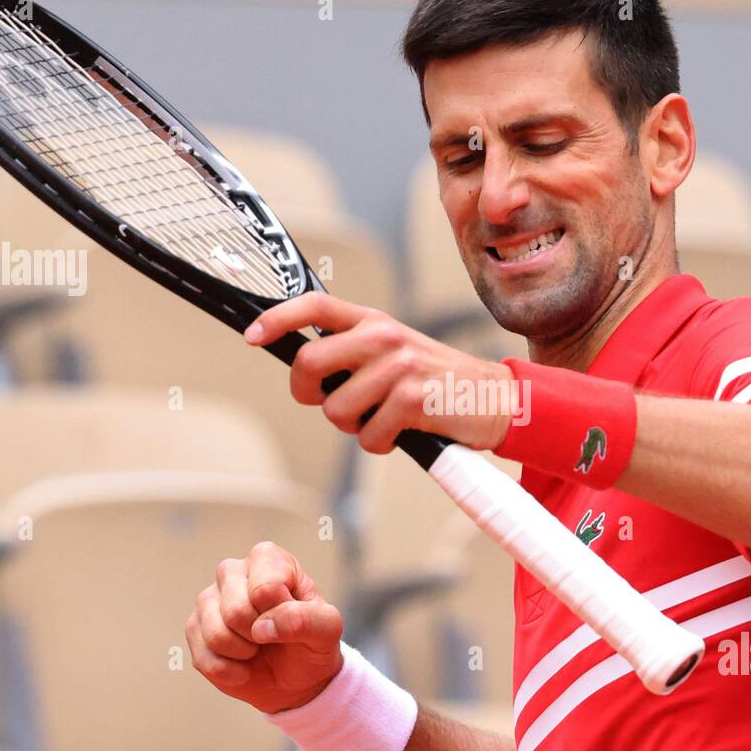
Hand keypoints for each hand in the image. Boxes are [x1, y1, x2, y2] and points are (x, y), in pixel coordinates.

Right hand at [185, 541, 342, 713]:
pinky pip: (205, 659)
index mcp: (268, 559)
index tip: (292, 617)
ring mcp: (209, 599)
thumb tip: (264, 626)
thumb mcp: (328, 630)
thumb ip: (308, 620)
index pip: (265, 588)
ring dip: (245, 654)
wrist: (295, 678)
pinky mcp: (194, 629)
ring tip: (258, 648)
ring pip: (217, 635)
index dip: (280, 614)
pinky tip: (243, 665)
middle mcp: (232, 571)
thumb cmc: (312, 642)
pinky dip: (230, 672)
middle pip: (236, 611)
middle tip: (273, 636)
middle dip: (260, 636)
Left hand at [244, 294, 518, 453]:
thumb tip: (308, 374)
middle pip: (309, 362)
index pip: (315, 305)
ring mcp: (399, 366)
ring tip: (384, 420)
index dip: (277, 318)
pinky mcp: (413, 398)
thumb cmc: (439, 384)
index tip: (253, 336)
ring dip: (354, 427)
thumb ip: (356, 355)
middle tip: (331, 404)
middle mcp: (384, 337)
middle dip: (309, 394)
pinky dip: (381, 444)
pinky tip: (403, 433)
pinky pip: (369, 435)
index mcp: (375, 321)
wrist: (496, 400)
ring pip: (336, 410)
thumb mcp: (397, 354)